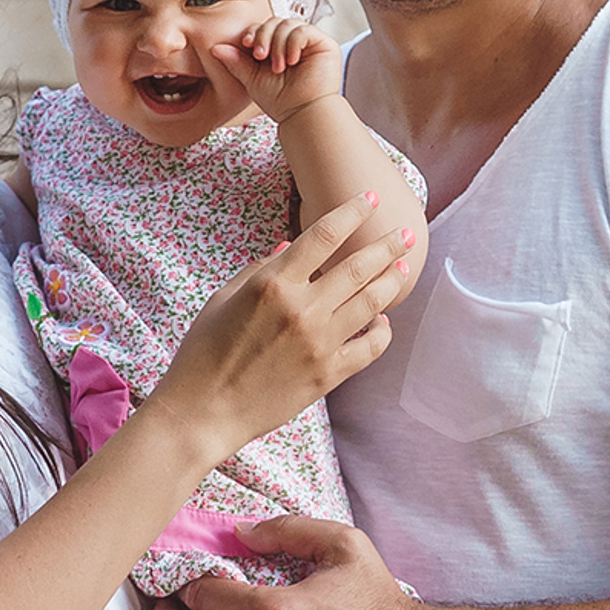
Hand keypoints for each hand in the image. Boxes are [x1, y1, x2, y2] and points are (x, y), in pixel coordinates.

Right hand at [147, 191, 408, 465]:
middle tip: (407, 233)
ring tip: (403, 268)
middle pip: (358, 267)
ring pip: (371, 302)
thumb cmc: (202, 352)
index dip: (352, 212)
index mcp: (272, 284)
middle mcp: (302, 309)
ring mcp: (319, 343)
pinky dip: (382, 331)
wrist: (204, 411)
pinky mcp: (328, 375)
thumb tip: (289, 245)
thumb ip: (259, 269)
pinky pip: (369, 348)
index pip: (324, 235)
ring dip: (391, 281)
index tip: (369, 199)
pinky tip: (382, 321)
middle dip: (387, 245)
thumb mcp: (221, 299)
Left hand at [213, 16, 337, 121]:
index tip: (246, 45)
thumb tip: (215, 47)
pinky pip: (304, 30)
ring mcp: (310, 43)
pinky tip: (291, 61)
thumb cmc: (279, 101)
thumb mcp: (252, 78)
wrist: (301, 114)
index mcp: (277, 48)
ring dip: (278, 44)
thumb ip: (236, 62)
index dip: (253, 32)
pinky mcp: (324, 44)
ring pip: (288, 24)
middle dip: (263, 35)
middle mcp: (294, 43)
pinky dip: (293, 43)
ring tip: (278, 67)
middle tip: (259, 56)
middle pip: (275, 21)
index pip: (264, 28)